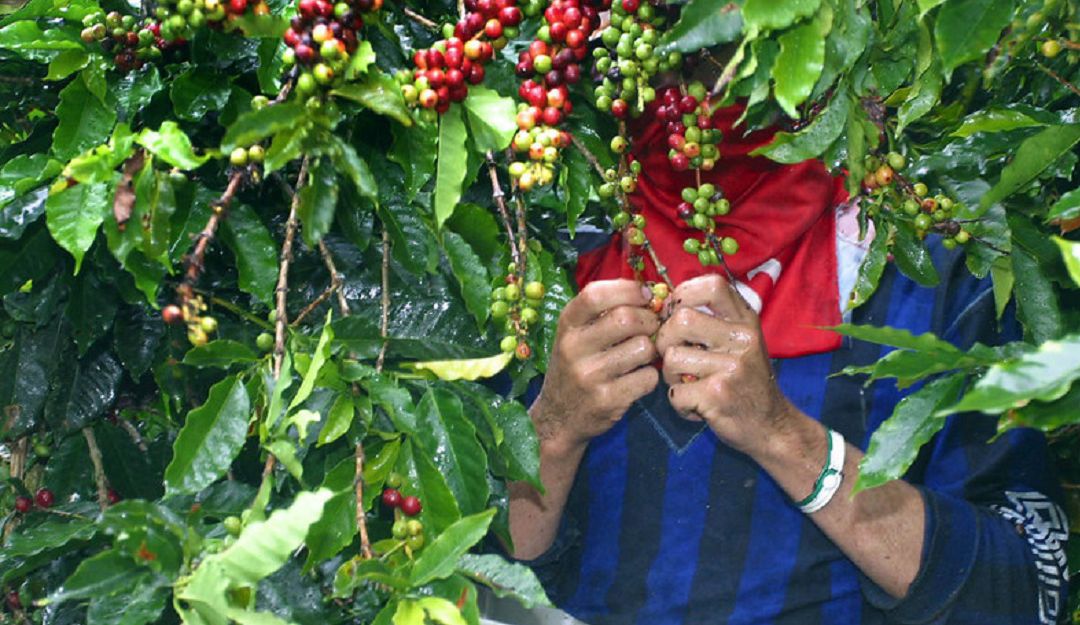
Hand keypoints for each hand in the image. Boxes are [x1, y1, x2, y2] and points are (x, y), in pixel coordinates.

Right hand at [532, 279, 659, 454]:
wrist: (557, 417)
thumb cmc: (574, 366)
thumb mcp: (575, 334)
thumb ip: (603, 312)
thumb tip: (649, 292)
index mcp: (566, 325)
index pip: (595, 294)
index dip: (628, 289)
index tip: (646, 294)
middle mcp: (573, 348)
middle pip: (626, 319)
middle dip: (649, 319)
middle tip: (652, 327)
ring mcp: (590, 376)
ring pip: (642, 348)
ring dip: (651, 350)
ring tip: (641, 356)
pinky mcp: (607, 400)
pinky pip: (648, 377)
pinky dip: (650, 376)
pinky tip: (637, 378)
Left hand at [655, 274, 796, 457]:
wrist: (772, 426)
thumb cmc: (747, 381)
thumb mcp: (742, 342)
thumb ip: (714, 319)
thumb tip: (666, 303)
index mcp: (746, 321)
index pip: (713, 285)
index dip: (684, 294)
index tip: (676, 312)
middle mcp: (742, 339)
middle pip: (681, 319)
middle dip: (665, 339)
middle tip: (673, 355)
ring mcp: (731, 367)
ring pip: (672, 357)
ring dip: (670, 375)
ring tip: (687, 384)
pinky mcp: (717, 395)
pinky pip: (674, 391)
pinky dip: (678, 403)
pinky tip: (696, 405)